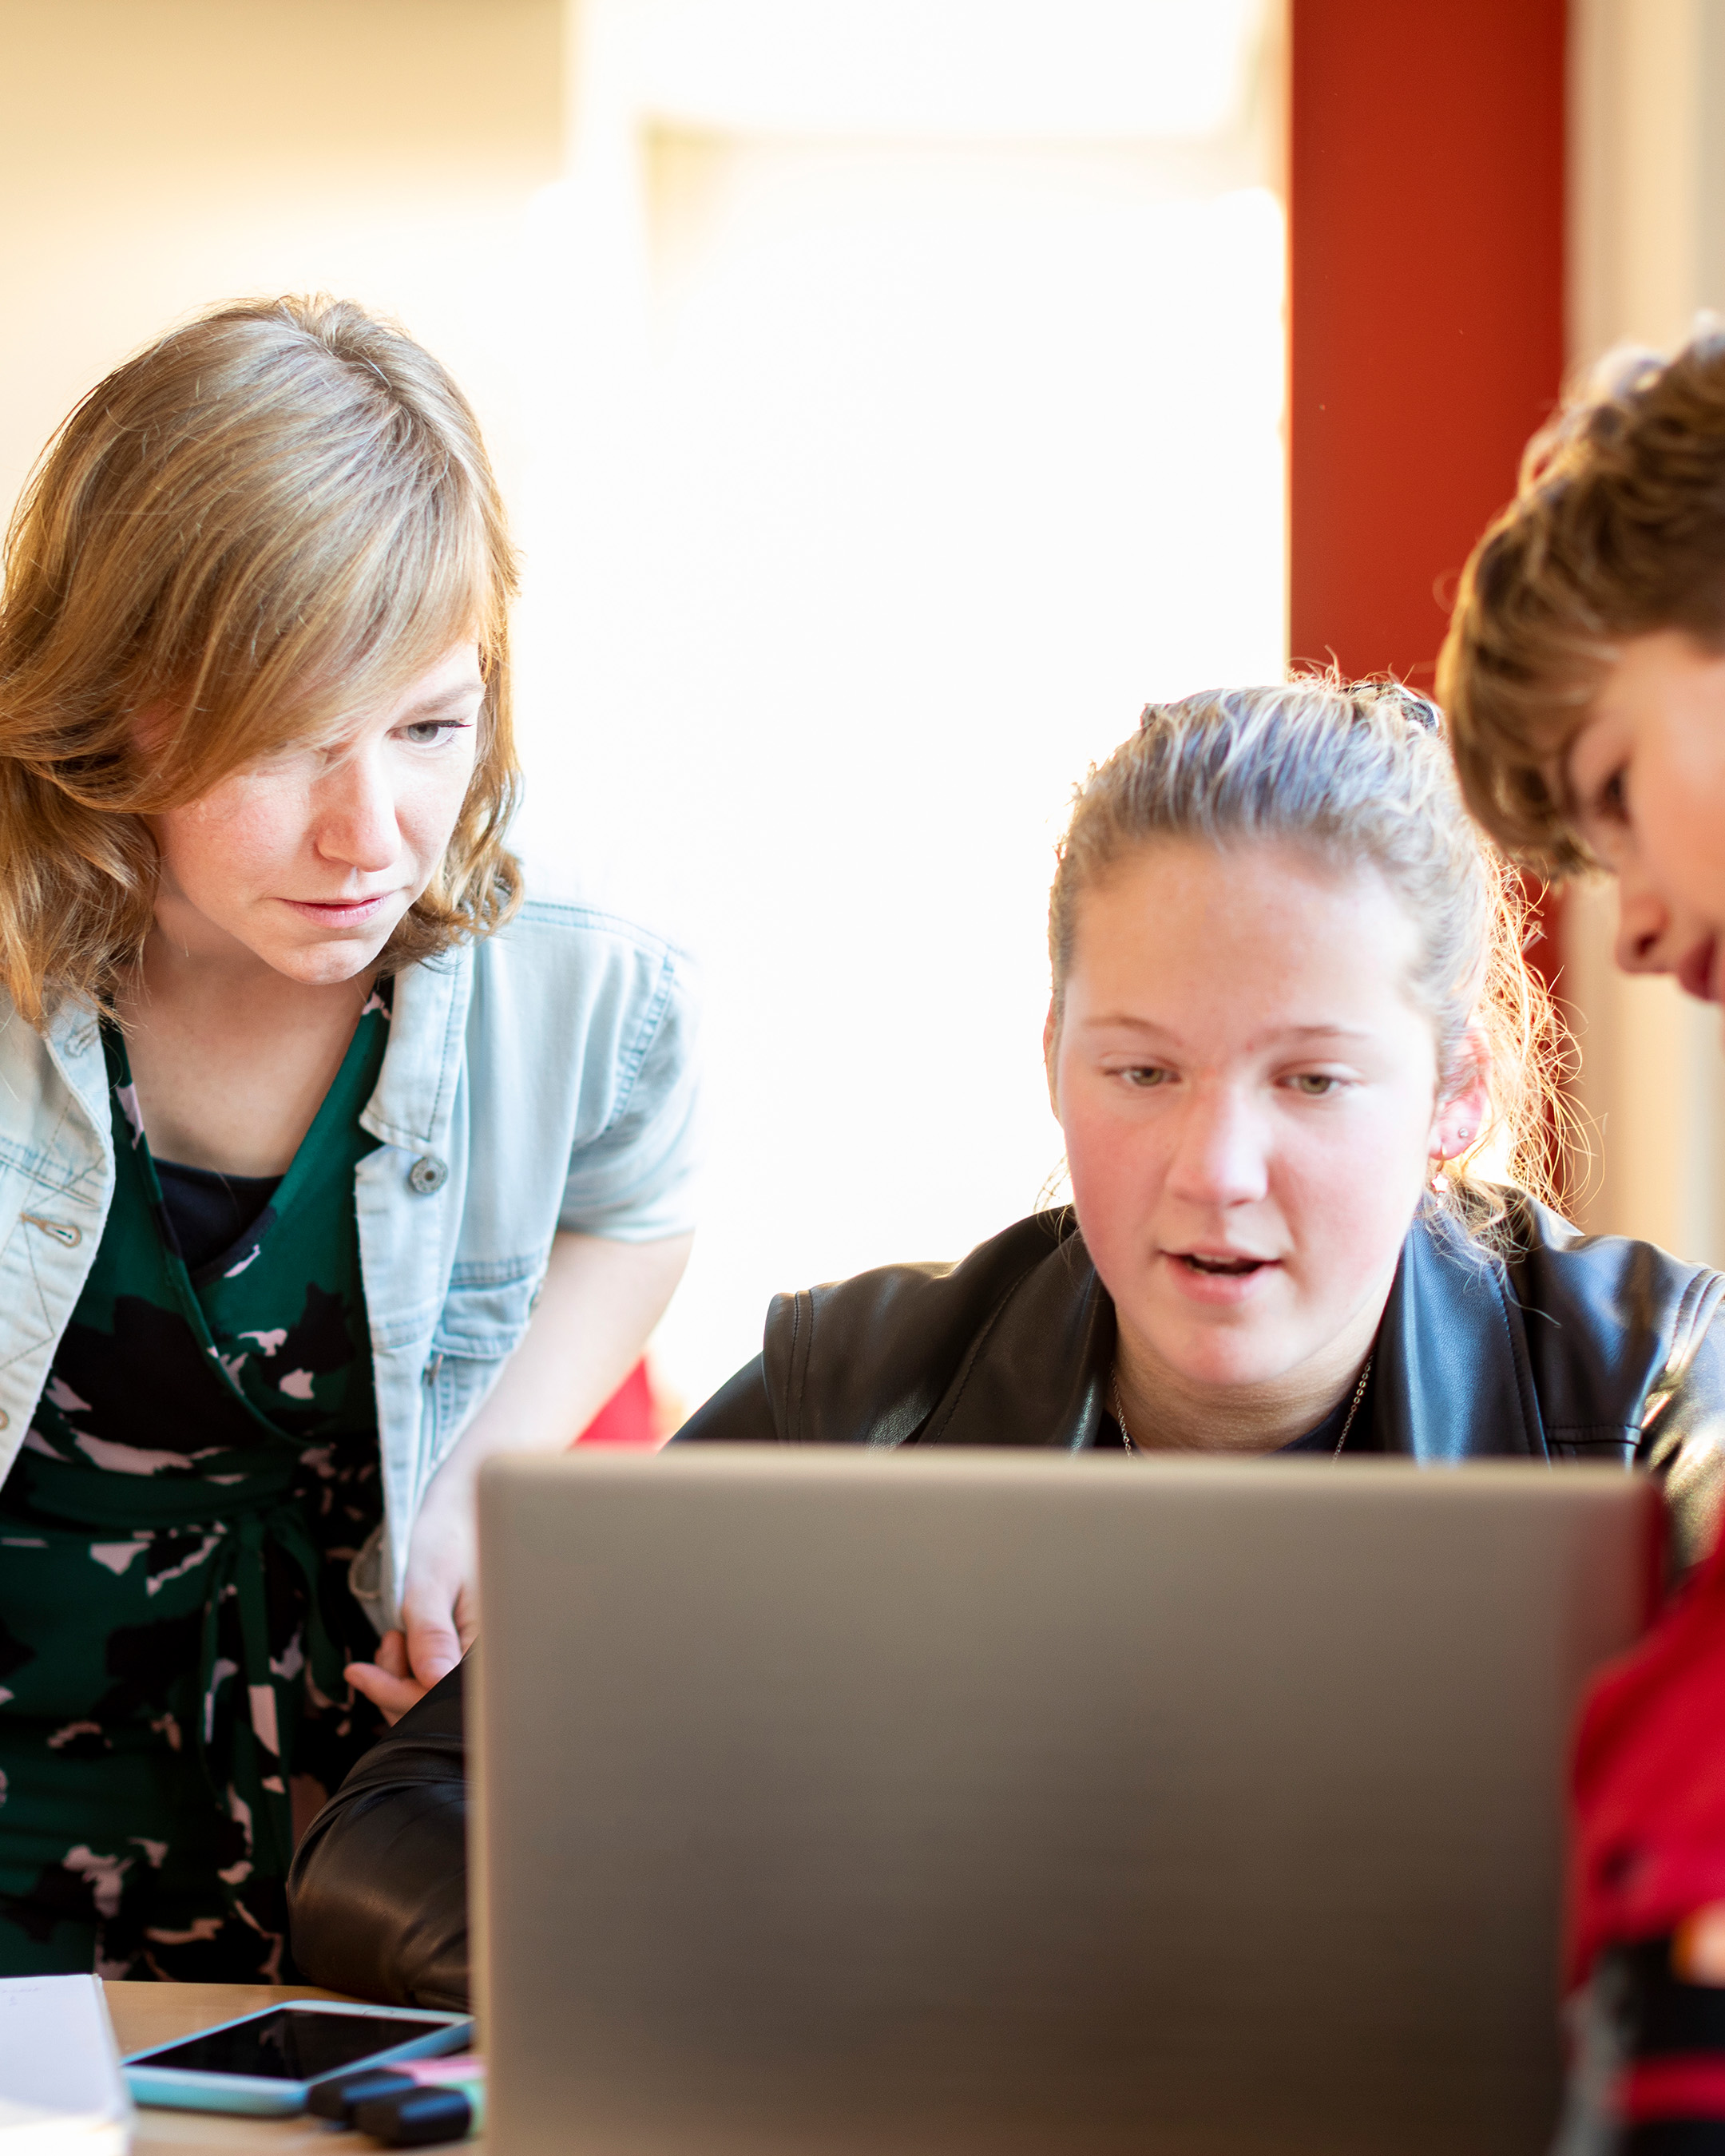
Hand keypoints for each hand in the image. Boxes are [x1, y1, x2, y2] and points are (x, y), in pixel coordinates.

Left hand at [345, 1486, 476, 1723]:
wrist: (466, 1514)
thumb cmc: (452, 1538)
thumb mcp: (434, 1580)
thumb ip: (432, 1632)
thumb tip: (433, 1681)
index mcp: (495, 1643)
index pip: (444, 1698)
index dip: (398, 1695)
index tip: (360, 1672)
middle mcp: (497, 1660)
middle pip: (438, 1709)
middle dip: (396, 1685)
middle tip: (388, 1639)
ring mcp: (484, 1663)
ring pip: (433, 1701)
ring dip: (401, 1678)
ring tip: (396, 1637)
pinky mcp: (471, 1661)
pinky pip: (436, 1687)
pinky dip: (410, 1673)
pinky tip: (405, 1643)